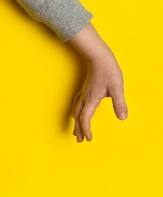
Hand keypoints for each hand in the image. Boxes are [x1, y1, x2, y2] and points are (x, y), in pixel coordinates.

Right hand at [69, 23, 127, 141]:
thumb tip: (122, 118)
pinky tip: (75, 111)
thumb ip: (119, 103)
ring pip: (75, 110)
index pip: (86, 118)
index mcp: (91, 99)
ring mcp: (83, 93)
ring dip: (75, 121)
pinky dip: (74, 111)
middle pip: (78, 117)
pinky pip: (76, 103)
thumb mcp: (117, 88)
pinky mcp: (84, 88)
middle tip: (79, 140)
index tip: (88, 139)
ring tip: (75, 129)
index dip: (86, 130)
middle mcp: (85, 98)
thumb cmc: (108, 71)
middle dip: (78, 129)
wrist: (98, 57)